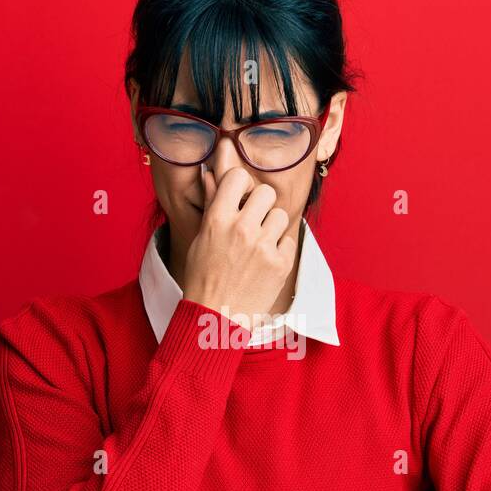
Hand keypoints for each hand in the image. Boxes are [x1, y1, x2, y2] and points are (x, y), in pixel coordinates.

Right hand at [181, 165, 295, 325]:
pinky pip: (289, 240)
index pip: (238, 177)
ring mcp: (263, 246)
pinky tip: (265, 262)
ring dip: (272, 226)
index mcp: (217, 219)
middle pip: (266, 192)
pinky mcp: (281, 264)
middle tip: (254, 221)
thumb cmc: (204, 277)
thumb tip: (211, 172)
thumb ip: (214, 205)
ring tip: (258, 245)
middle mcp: (242, 229)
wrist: (215, 318)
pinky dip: (280, 249)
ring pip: (280, 215)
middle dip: (261, 204)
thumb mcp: (201, 239)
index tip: (241, 196)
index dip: (242, 185)